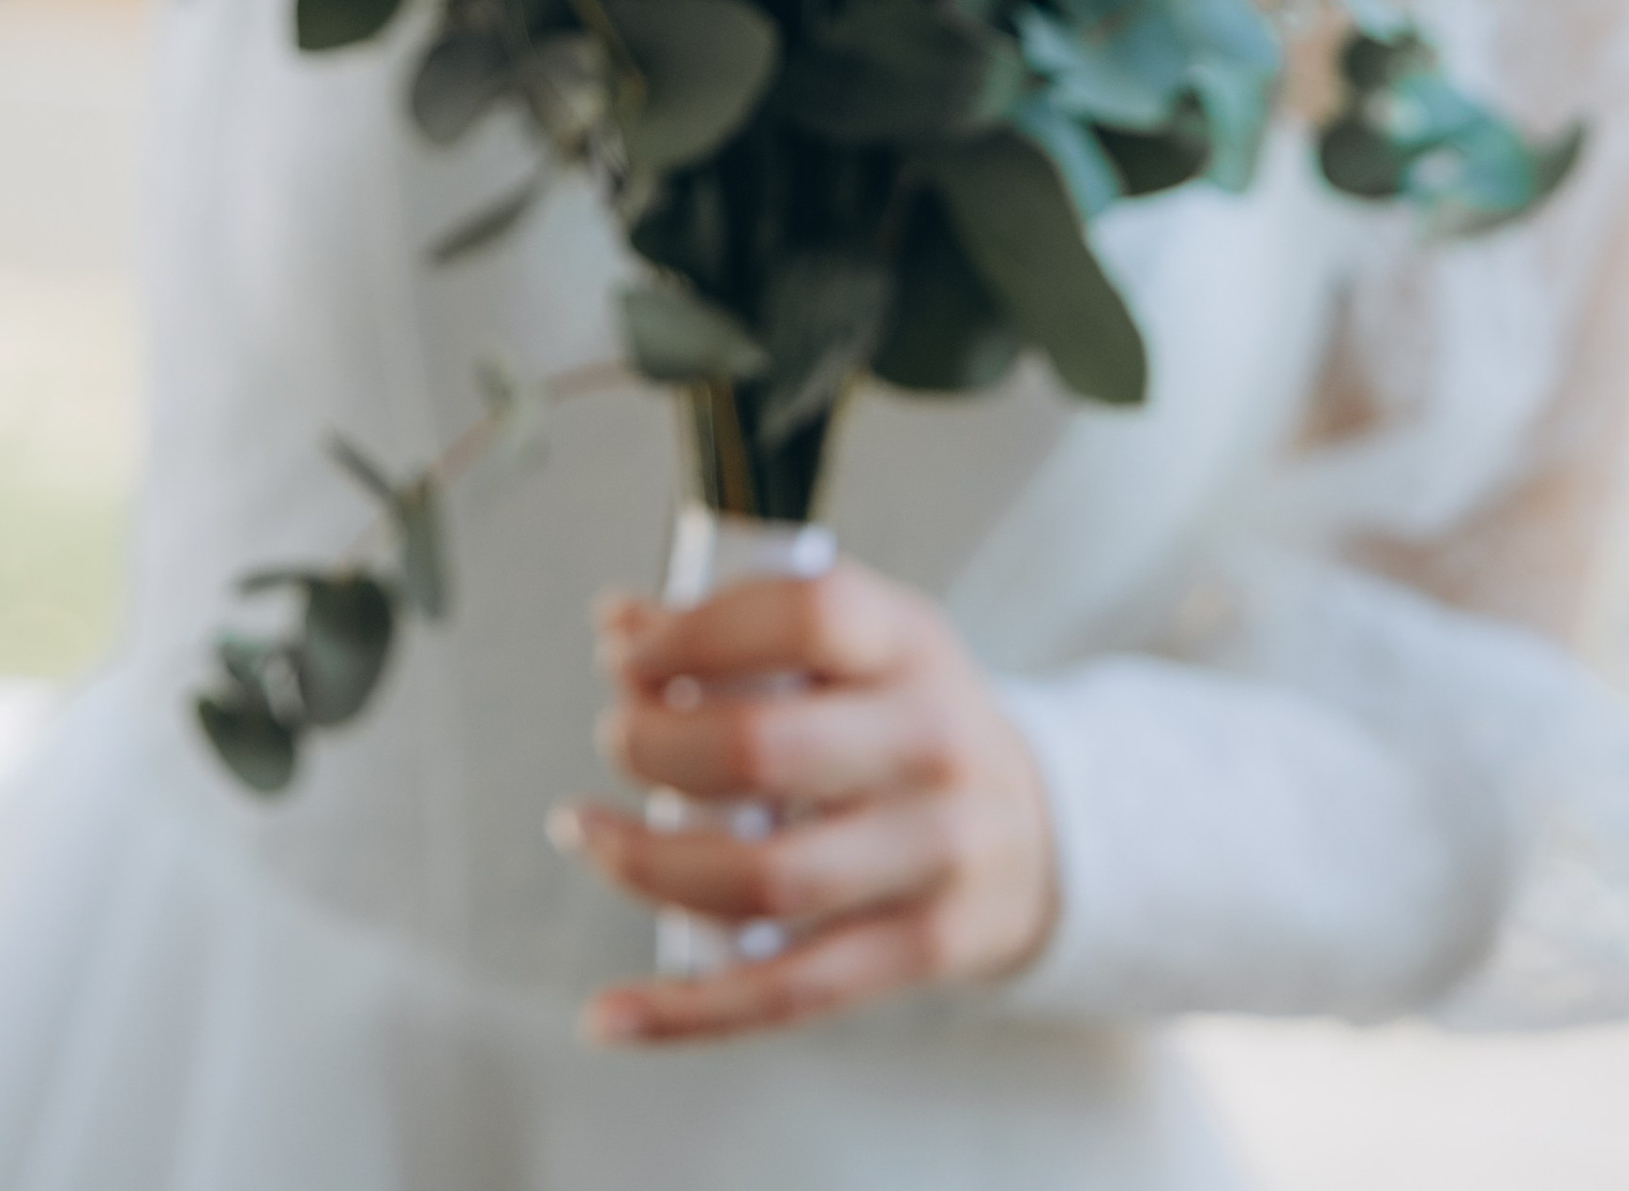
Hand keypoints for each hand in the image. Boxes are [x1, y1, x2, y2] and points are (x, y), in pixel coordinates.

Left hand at [556, 559, 1057, 1043]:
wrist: (1043, 828)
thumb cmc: (907, 716)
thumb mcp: (860, 644)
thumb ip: (744, 626)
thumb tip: (616, 625)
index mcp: (911, 645)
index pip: (803, 615)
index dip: (696, 633)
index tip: (625, 656)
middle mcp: (932, 744)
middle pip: (765, 750)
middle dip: (655, 747)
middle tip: (615, 739)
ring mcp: (933, 856)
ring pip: (763, 880)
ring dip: (646, 863)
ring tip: (585, 830)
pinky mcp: (920, 951)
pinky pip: (786, 992)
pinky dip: (685, 1012)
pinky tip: (606, 1013)